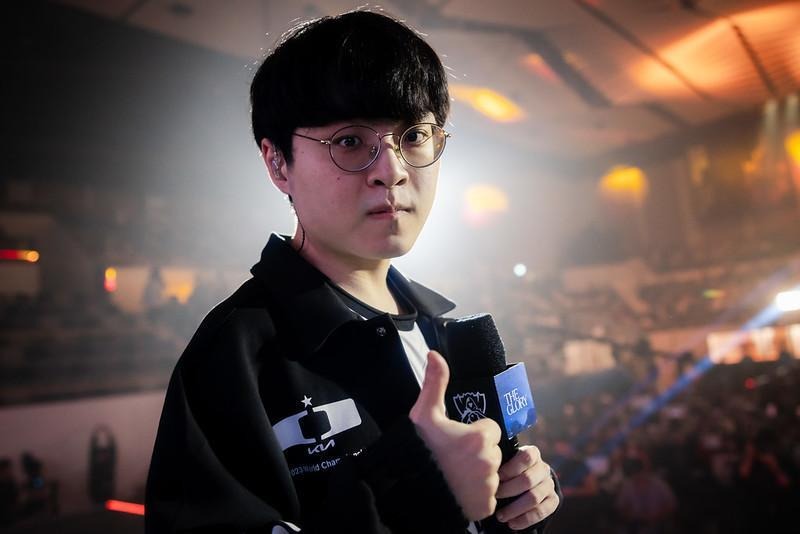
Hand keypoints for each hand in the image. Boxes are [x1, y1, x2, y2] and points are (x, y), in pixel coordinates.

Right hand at [409, 351, 502, 520]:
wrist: (410, 490)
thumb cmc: (418, 450)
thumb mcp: (424, 414)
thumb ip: (435, 383)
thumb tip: (435, 354)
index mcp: (480, 437)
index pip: (490, 430)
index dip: (475, 433)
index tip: (458, 440)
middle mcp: (489, 461)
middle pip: (492, 452)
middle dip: (478, 453)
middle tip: (454, 458)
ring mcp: (489, 485)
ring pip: (491, 473)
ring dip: (478, 473)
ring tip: (456, 474)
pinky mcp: (486, 505)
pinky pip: (489, 496)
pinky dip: (477, 495)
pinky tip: (460, 490)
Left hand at [495, 446, 559, 529]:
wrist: (530, 482)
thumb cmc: (512, 470)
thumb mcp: (507, 461)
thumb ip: (500, 462)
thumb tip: (483, 467)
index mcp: (532, 454)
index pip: (525, 458)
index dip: (509, 469)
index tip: (496, 478)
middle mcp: (543, 468)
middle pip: (528, 480)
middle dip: (508, 490)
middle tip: (495, 497)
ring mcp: (549, 484)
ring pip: (534, 497)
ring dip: (515, 509)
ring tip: (500, 516)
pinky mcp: (553, 500)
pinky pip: (542, 511)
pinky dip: (525, 519)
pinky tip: (512, 523)